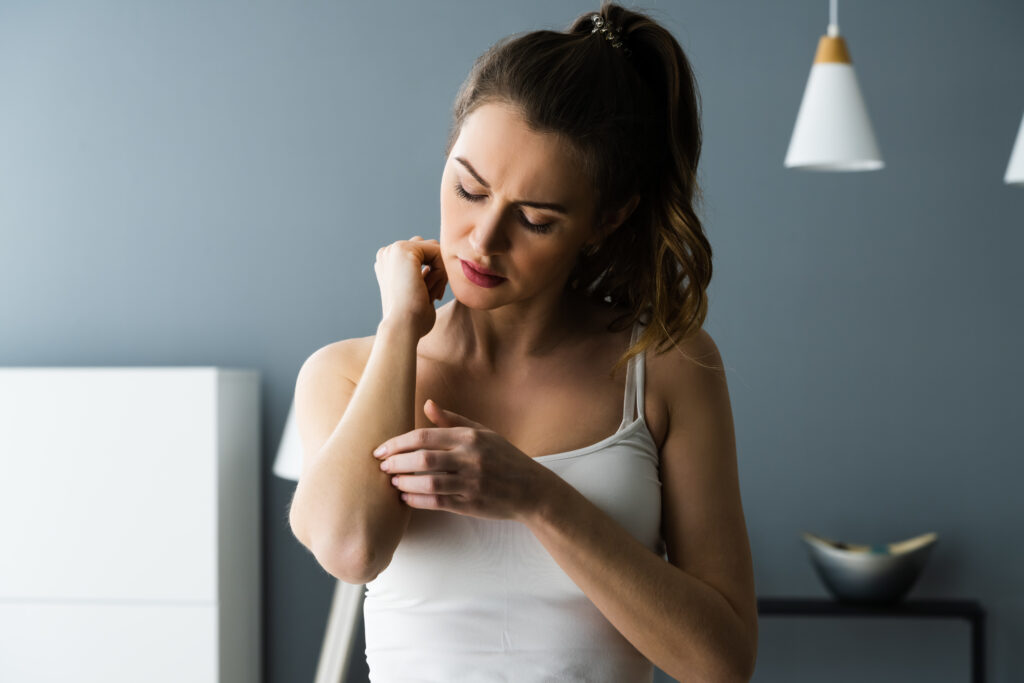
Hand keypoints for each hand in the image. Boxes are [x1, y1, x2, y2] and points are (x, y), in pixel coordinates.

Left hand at [372, 399, 556, 522]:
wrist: (531, 489)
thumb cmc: (504, 458)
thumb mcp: (482, 433)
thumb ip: (452, 420)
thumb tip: (426, 404)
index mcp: (470, 437)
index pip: (424, 436)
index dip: (397, 443)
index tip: (380, 449)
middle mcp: (470, 458)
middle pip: (422, 459)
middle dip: (396, 463)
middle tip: (381, 466)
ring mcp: (471, 482)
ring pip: (428, 483)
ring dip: (404, 483)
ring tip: (392, 482)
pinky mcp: (471, 504)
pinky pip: (438, 503)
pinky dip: (417, 501)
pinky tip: (406, 498)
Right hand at [374, 236, 447, 338]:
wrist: (402, 326)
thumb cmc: (413, 319)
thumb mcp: (420, 291)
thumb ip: (426, 275)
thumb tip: (436, 266)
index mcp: (388, 263)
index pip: (423, 255)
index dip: (435, 273)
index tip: (434, 297)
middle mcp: (387, 253)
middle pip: (429, 249)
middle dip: (439, 270)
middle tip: (436, 295)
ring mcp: (394, 249)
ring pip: (435, 249)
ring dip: (441, 272)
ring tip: (433, 294)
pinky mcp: (404, 250)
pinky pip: (437, 252)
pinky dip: (441, 271)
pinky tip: (429, 289)